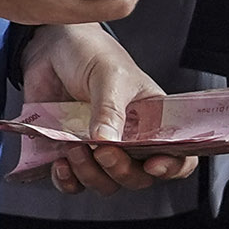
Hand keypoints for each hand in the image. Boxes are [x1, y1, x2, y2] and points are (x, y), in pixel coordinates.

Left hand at [21, 23, 197, 196]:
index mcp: (152, 120)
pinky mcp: (70, 153)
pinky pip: (73, 183)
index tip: (152, 165)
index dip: (171, 167)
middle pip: (137, 177)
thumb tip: (106, 141)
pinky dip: (66, 181)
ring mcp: (99, 149)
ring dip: (90, 175)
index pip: (176, 154)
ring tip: (74, 148)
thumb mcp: (108, 75)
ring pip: (105, 183)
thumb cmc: (91, 53)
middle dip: (121, 171)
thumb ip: (109, 109)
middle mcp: (129, 140)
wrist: (52, 46)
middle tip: (102, 150)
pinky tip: (61, 163)